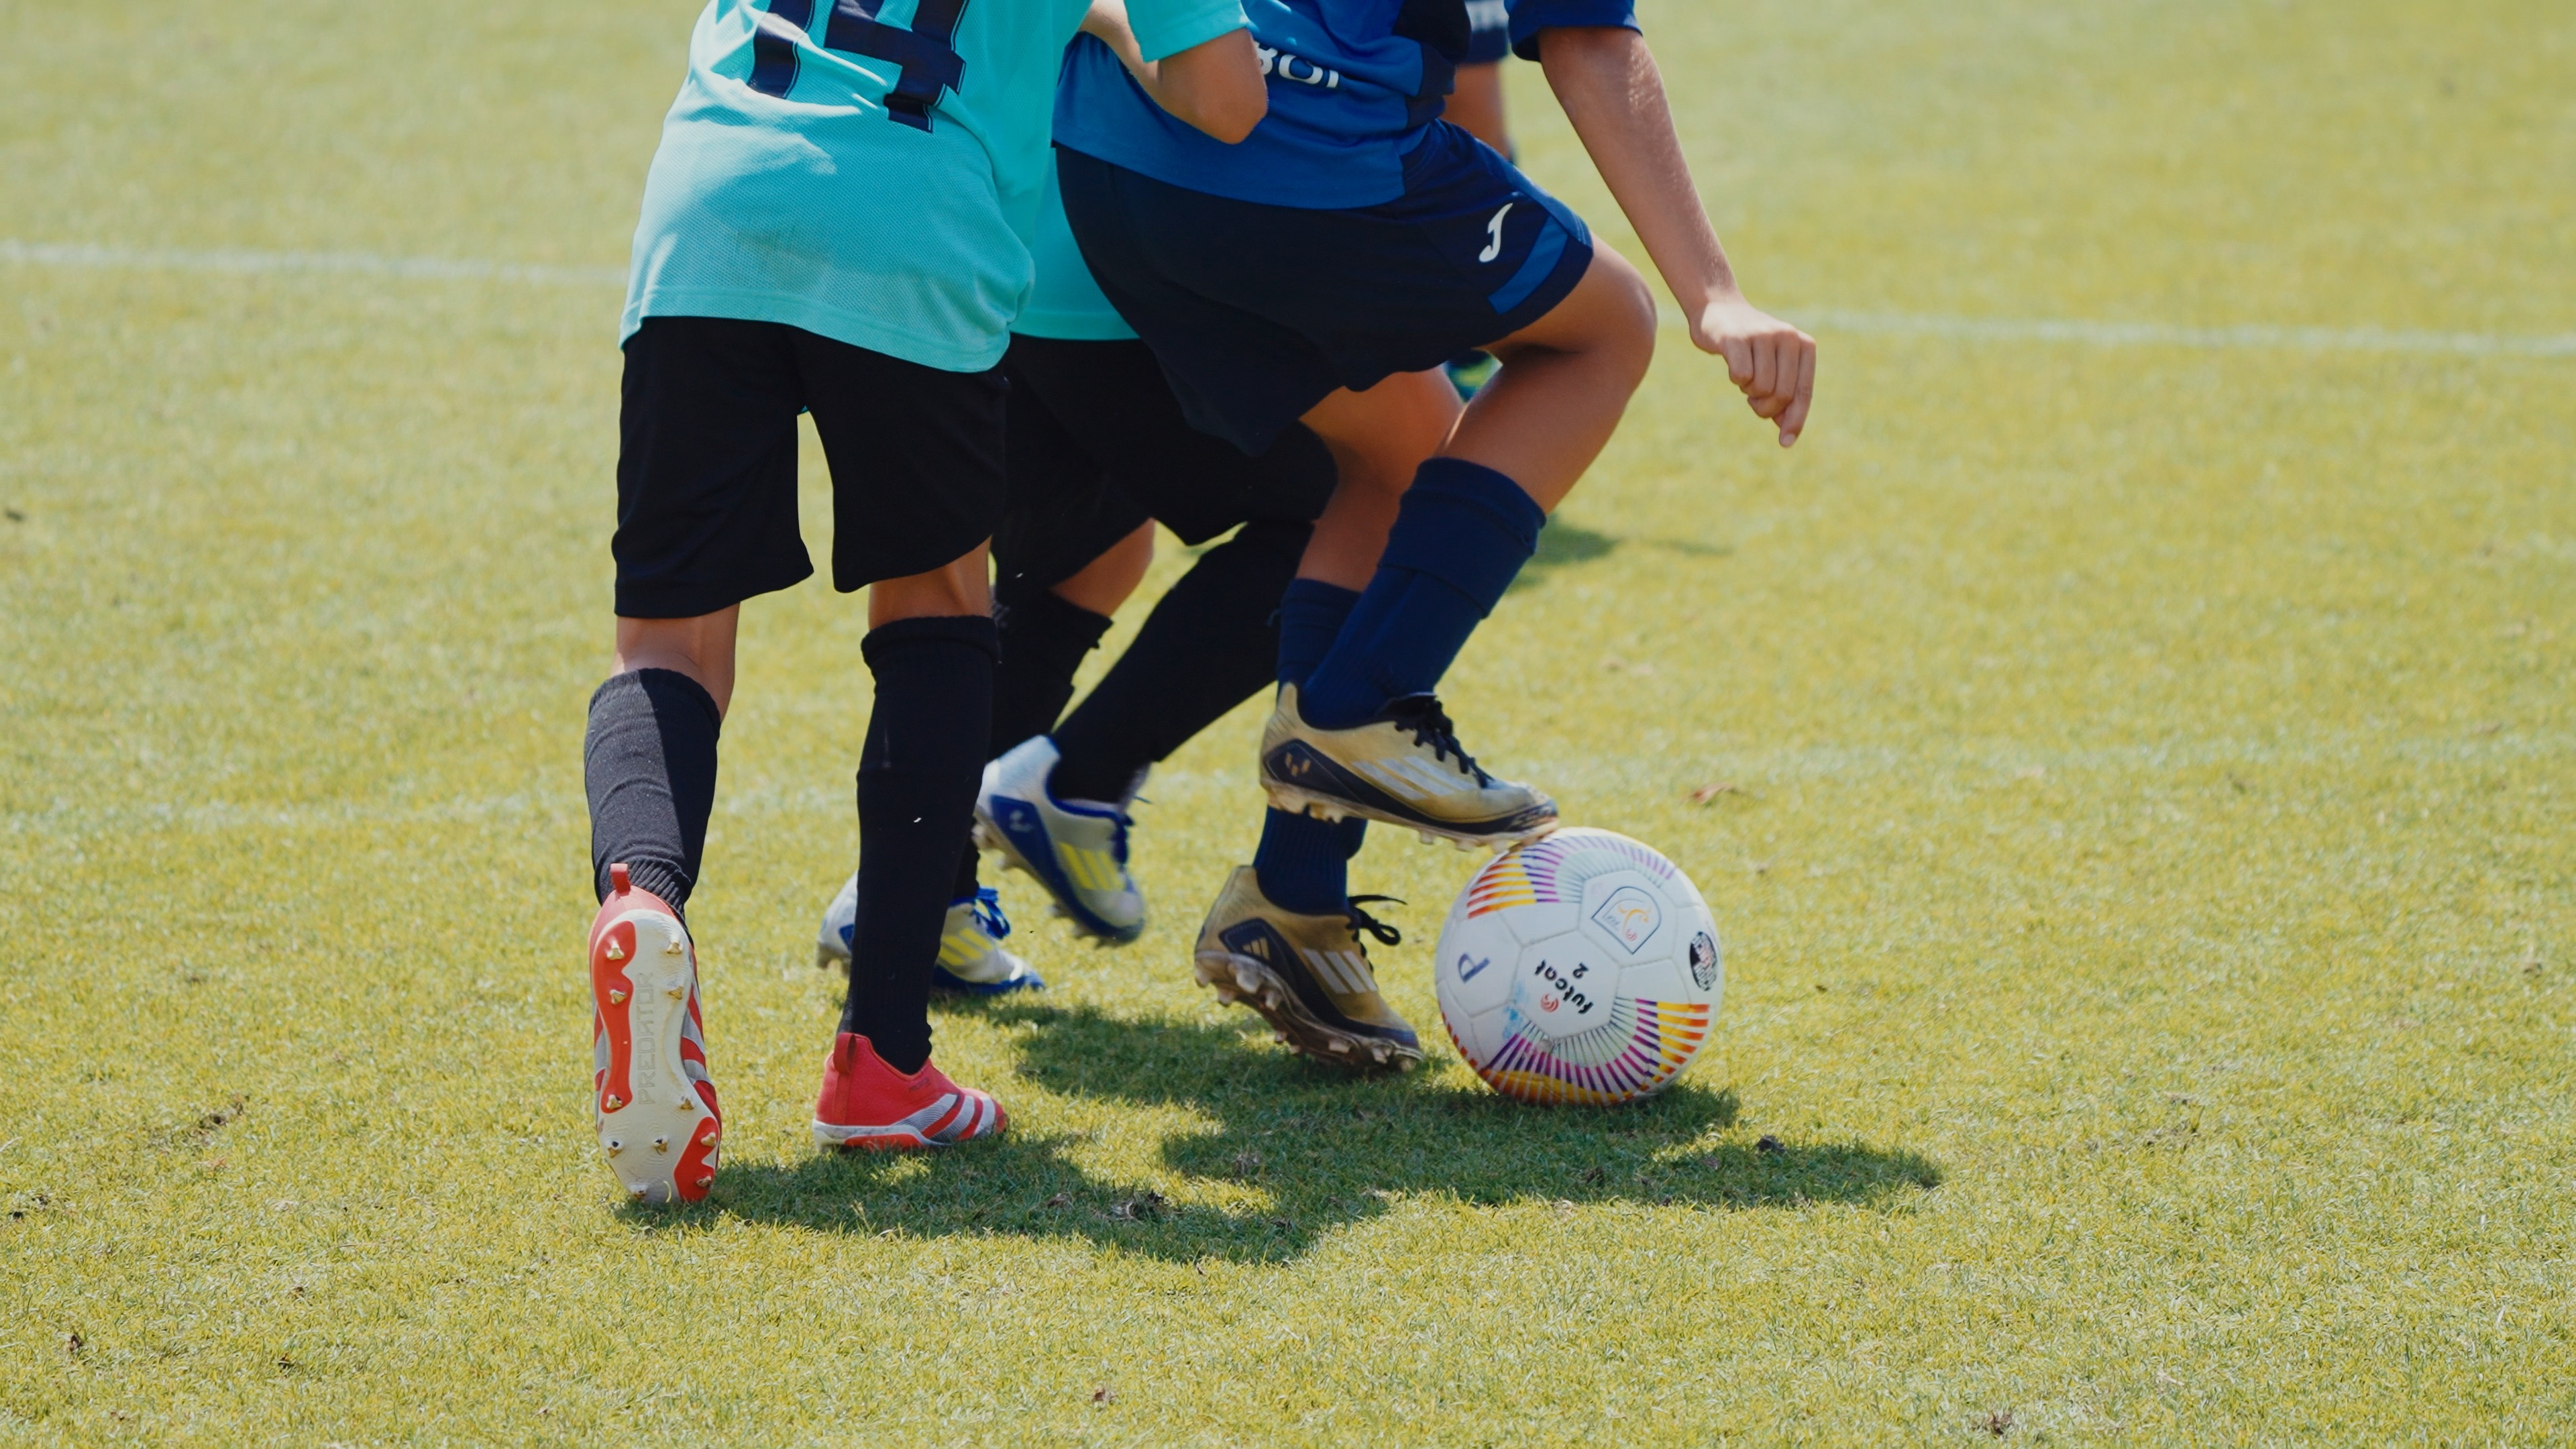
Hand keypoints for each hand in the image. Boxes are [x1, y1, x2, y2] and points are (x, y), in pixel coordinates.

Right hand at [1688, 294, 1815, 446]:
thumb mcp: (1773, 368)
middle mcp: (1788, 336)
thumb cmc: (1750, 346)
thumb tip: (1787, 432)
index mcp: (1804, 345)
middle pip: (1782, 395)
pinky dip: (1736, 379)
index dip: (1795, 421)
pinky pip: (1741, 376)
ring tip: (1745, 379)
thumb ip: (1783, 395)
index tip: (1785, 443)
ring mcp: (1763, 335)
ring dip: (1749, 393)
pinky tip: (1732, 365)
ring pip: (1761, 388)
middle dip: (1765, 407)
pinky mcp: (1738, 338)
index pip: (1803, 393)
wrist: (1719, 310)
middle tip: (1753, 400)